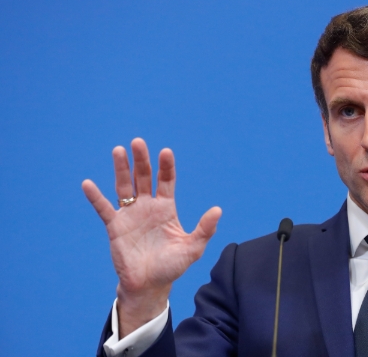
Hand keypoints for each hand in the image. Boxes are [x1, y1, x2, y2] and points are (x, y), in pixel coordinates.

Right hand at [82, 138, 220, 336]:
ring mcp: (130, 215)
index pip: (166, 181)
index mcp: (166, 208)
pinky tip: (88, 184)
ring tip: (118, 150)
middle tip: (138, 142)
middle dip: (141, 160)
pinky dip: (95, 197)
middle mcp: (148, 207)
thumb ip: (204, 229)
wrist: (149, 285)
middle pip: (144, 177)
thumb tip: (218, 210)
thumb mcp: (192, 248)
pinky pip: (104, 208)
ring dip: (121, 169)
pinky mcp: (115, 227)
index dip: (166, 167)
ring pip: (124, 186)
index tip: (166, 151)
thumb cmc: (171, 266)